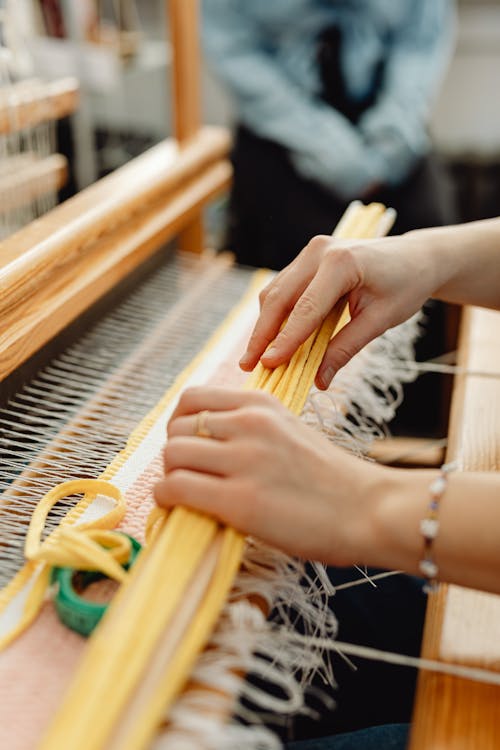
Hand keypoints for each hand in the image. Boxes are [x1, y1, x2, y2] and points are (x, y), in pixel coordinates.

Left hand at [154, 387, 384, 564]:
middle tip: (187, 475)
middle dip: (175, 453)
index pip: (191, 398)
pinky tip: (179, 508)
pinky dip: (167, 498)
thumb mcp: (290, 432)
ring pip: (172, 455)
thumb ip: (251, 428)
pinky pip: (176, 487)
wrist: (370, 511)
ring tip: (185, 494)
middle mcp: (249, 425)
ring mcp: (244, 461)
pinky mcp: (240, 501)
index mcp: (262, 405)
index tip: (187, 444)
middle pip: (176, 428)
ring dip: (171, 476)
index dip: (179, 423)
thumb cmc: (332, 480)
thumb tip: (205, 441)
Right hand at [239, 233, 436, 388]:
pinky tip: (271, 339)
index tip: (268, 365)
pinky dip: (276, 315)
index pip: (305, 309)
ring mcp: (310, 253)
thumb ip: (346, 348)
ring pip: (276, 293)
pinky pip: (284, 289)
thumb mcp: (381, 321)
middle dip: (262, 335)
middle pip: (279, 298)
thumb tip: (318, 380)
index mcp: (341, 263)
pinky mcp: (307, 259)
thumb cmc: (405, 286)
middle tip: (248, 366)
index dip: (285, 340)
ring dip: (265, 326)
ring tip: (255, 357)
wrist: (416, 257)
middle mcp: (319, 252)